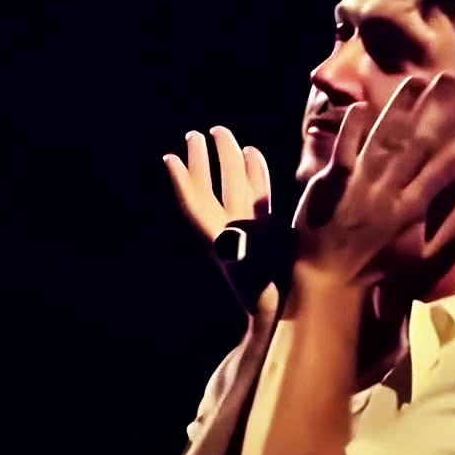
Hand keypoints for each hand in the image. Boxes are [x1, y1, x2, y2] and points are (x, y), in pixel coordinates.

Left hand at [163, 127, 277, 320]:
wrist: (284, 319)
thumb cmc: (267, 301)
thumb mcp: (250, 276)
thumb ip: (239, 254)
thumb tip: (230, 238)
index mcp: (223, 241)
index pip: (196, 207)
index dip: (182, 184)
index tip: (170, 160)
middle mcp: (233, 231)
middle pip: (212, 190)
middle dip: (203, 163)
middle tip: (195, 135)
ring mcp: (250, 230)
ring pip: (234, 188)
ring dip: (227, 162)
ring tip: (222, 135)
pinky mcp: (269, 232)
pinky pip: (259, 196)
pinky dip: (255, 173)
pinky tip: (253, 153)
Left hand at [292, 73, 454, 285]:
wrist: (327, 278)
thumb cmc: (378, 266)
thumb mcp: (423, 255)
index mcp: (414, 208)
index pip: (449, 165)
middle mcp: (389, 191)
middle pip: (418, 143)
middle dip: (438, 110)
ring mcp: (358, 184)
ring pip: (384, 139)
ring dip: (400, 109)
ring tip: (418, 80)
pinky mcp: (329, 181)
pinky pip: (342, 150)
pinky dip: (351, 128)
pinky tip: (363, 104)